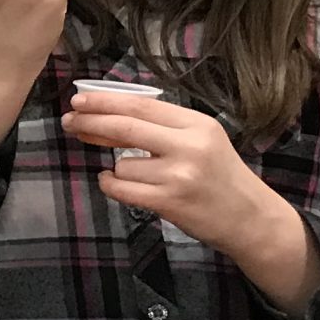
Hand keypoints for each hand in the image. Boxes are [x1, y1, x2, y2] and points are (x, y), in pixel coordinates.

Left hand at [64, 90, 271, 253]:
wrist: (251, 218)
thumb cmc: (220, 176)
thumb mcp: (201, 140)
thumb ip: (160, 126)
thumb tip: (103, 115)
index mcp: (197, 124)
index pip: (140, 105)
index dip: (104, 101)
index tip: (78, 101)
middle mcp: (189, 146)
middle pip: (125, 126)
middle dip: (90, 121)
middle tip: (68, 120)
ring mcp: (179, 175)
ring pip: (121, 163)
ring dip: (116, 168)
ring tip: (139, 176)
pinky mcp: (169, 201)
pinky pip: (120, 188)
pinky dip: (110, 185)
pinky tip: (116, 183)